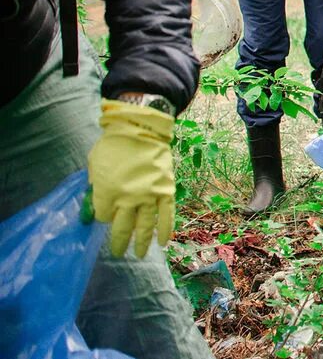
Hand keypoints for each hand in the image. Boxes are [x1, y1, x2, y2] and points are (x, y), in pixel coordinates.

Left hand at [87, 100, 175, 257]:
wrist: (141, 128)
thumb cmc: (114, 145)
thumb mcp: (94, 164)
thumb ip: (94, 186)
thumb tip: (94, 203)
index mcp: (107, 192)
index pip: (102, 217)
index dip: (102, 218)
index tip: (104, 216)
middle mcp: (128, 199)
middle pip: (122, 228)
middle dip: (118, 242)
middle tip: (118, 253)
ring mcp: (149, 196)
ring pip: (145, 226)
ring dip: (141, 242)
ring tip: (139, 254)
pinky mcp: (166, 191)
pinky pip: (166, 215)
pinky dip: (165, 230)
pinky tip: (164, 243)